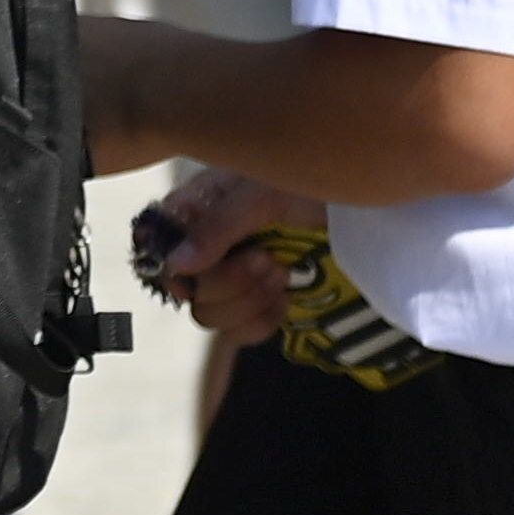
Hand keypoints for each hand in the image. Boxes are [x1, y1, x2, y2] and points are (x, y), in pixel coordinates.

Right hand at [155, 166, 317, 349]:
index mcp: (195, 210)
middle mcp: (206, 246)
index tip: (200, 269)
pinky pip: (240, 333)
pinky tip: (284, 296)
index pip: (153, 248)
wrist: (360, 195)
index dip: (170, 266)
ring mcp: (232, 277)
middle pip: (187, 291)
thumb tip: (173, 264)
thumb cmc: (307, 182)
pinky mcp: (259, 302)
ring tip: (280, 273)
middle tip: (266, 259)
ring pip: (210, 316)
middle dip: (228, 282)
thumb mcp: (261, 193)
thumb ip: (216, 226)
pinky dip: (262, 320)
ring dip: (248, 301)